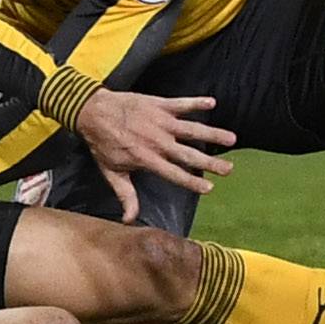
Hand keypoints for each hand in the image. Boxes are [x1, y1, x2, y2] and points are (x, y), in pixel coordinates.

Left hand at [73, 89, 232, 220]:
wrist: (92, 110)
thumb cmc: (102, 143)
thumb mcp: (112, 172)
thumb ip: (125, 195)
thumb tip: (130, 220)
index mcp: (147, 159)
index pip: (174, 173)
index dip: (192, 181)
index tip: (210, 188)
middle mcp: (157, 141)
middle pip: (188, 154)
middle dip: (210, 162)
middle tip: (229, 169)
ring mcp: (159, 121)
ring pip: (191, 128)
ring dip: (212, 133)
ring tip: (232, 139)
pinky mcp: (159, 104)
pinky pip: (181, 103)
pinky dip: (196, 102)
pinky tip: (212, 102)